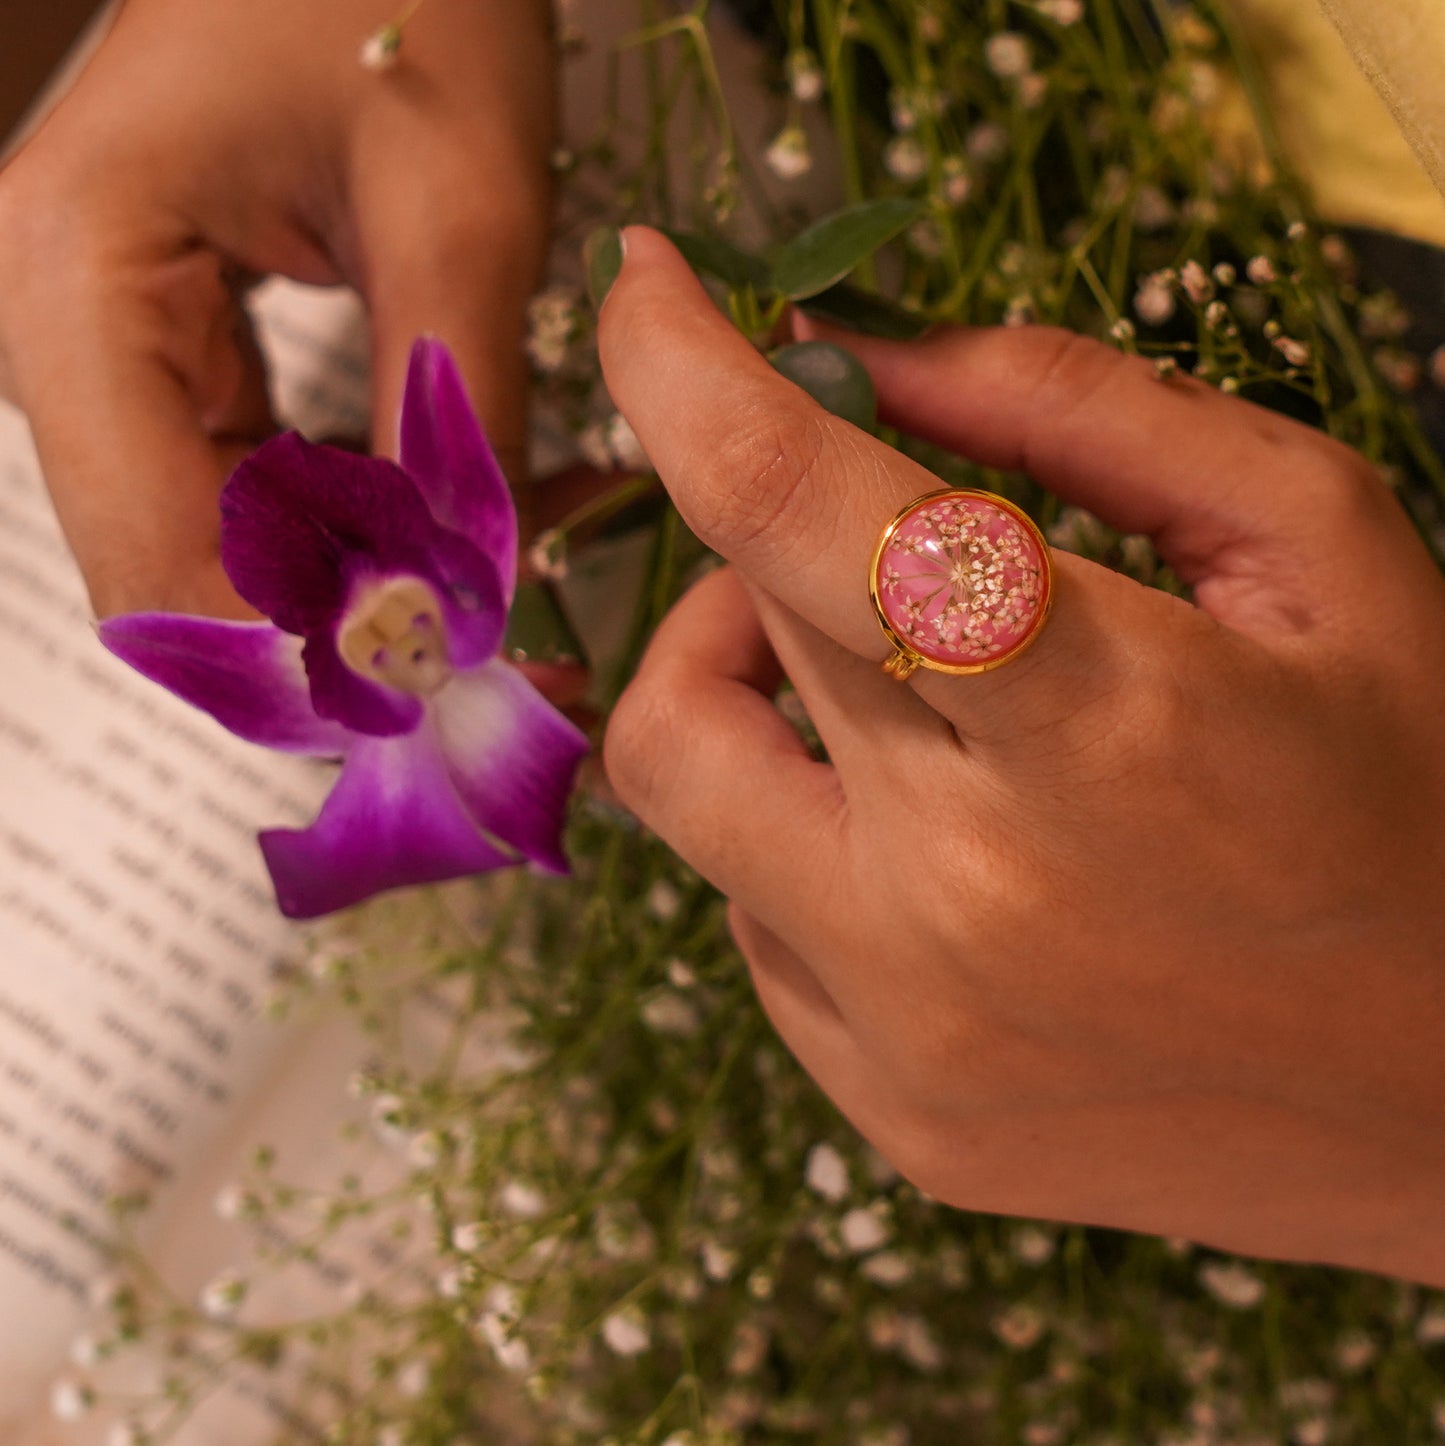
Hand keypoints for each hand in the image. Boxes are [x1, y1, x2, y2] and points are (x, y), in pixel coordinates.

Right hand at [0, 0, 552, 616]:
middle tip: (490, 652)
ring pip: (221, 547)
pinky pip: (252, 488)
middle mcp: (59, 331)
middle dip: (337, 631)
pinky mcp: (172, 346)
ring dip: (355, 587)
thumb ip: (454, 431)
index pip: (165, 570)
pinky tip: (444, 520)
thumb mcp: (459, 218)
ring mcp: (106, 343)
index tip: (448, 686)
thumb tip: (463, 608)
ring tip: (489, 584)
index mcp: (76, 284)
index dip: (307, 658)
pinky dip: (354, 525)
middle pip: (182, 577)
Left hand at [599, 227, 1444, 1285]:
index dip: (681, 373)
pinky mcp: (893, 1110)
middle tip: (861, 523)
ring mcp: (912, 1031)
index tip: (645, 289)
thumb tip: (857, 349)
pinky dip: (796, 832)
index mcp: (1101, 724)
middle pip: (724, 634)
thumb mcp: (1309, 542)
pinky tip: (918, 839)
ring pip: (680, 777)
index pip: (796, 508)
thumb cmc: (1422, 793)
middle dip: (763, 536)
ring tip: (871, 677)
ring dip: (730, 678)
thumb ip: (1073, 409)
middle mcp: (967, 899)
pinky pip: (747, 918)